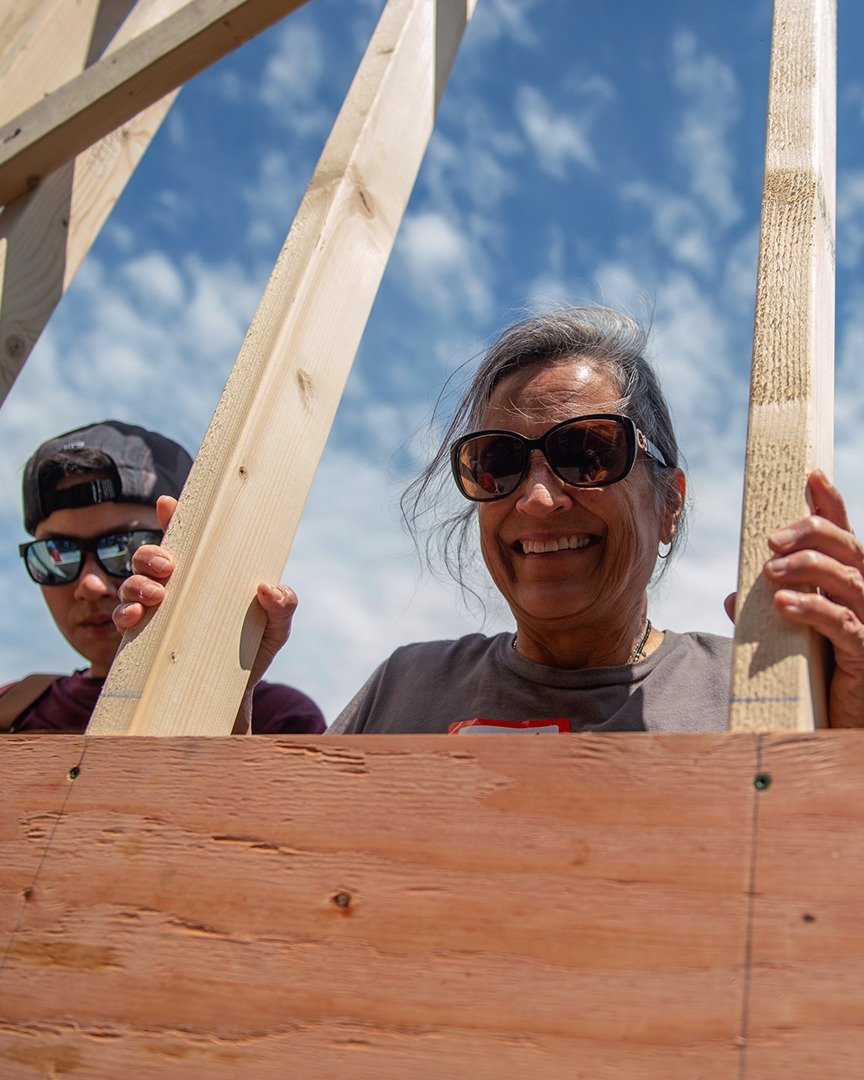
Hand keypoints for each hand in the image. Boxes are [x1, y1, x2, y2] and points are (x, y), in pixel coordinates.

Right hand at [113, 496, 298, 729]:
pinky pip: (123, 619)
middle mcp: (176, 588)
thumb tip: (267, 588)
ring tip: (158, 594)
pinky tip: (137, 615)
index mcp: (205, 573)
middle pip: (148, 556)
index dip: (172, 516)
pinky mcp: (143, 640)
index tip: (168, 504)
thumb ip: (283, 606)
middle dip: (151, 553)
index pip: (184, 538)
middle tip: (169, 565)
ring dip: (137, 582)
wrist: (236, 697)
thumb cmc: (254, 651)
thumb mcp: (277, 626)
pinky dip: (125, 613)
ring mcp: (156, 612)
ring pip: (130, 583)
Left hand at [762, 470, 863, 727]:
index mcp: (849, 583)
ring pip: (849, 579)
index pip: (844, 533)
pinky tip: (785, 603)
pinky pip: (844, 624)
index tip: (811, 474)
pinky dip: (813, 609)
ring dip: (807, 568)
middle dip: (810, 533)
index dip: (831, 502)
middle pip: (848, 547)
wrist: (837, 722)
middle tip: (771, 540)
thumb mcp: (782, 635)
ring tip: (771, 571)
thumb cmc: (813, 672)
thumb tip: (730, 599)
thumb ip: (762, 612)